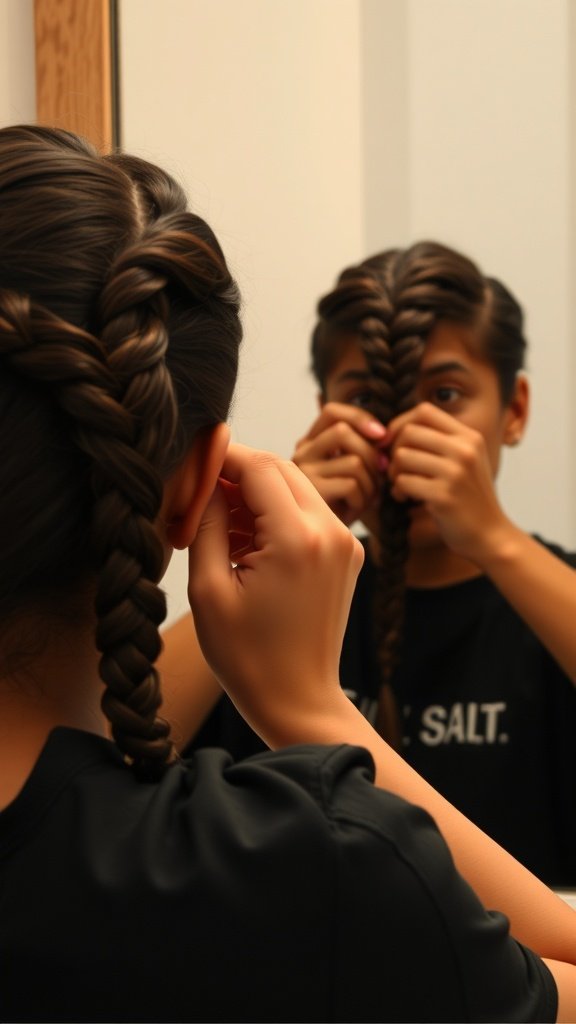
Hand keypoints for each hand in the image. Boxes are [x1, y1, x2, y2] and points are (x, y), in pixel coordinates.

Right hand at [187, 444, 363, 742]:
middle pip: (280, 468)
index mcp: (297, 540)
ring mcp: (345, 542)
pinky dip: (275, 513)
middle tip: (197, 491)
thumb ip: (205, 523)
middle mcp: (331, 532)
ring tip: (215, 523)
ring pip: (295, 487)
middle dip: (236, 470)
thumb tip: (201, 478)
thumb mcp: (209, 590)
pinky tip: (244, 540)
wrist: (299, 701)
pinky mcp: (347, 553)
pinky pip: (308, 512)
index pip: (259, 466)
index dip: (220, 455)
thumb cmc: (248, 657)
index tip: (190, 460)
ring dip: (254, 492)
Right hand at [292, 402, 386, 525]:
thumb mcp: (351, 472)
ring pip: (354, 461)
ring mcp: (303, 475)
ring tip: (367, 500)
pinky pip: (351, 485)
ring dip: (372, 483)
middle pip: (343, 431)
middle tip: (381, 478)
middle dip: (372, 454)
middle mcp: (300, 455)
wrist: (324, 543)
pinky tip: (356, 511)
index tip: (382, 436)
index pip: (332, 412)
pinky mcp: (311, 496)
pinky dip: (363, 500)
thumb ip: (360, 449)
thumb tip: (384, 435)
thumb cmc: (342, 507)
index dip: (360, 417)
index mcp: (309, 444)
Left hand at [386, 402, 510, 565]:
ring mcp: (455, 473)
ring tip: (402, 486)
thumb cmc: (469, 498)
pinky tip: (406, 499)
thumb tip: (392, 429)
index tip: (394, 444)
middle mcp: (465, 450)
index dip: (401, 424)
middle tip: (397, 470)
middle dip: (394, 451)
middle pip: (409, 433)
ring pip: (402, 456)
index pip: (423, 411)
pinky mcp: (443, 496)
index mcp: (469, 437)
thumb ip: (439, 442)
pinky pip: (403, 481)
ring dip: (393, 473)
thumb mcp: (465, 461)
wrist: (490, 535)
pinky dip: (398, 491)